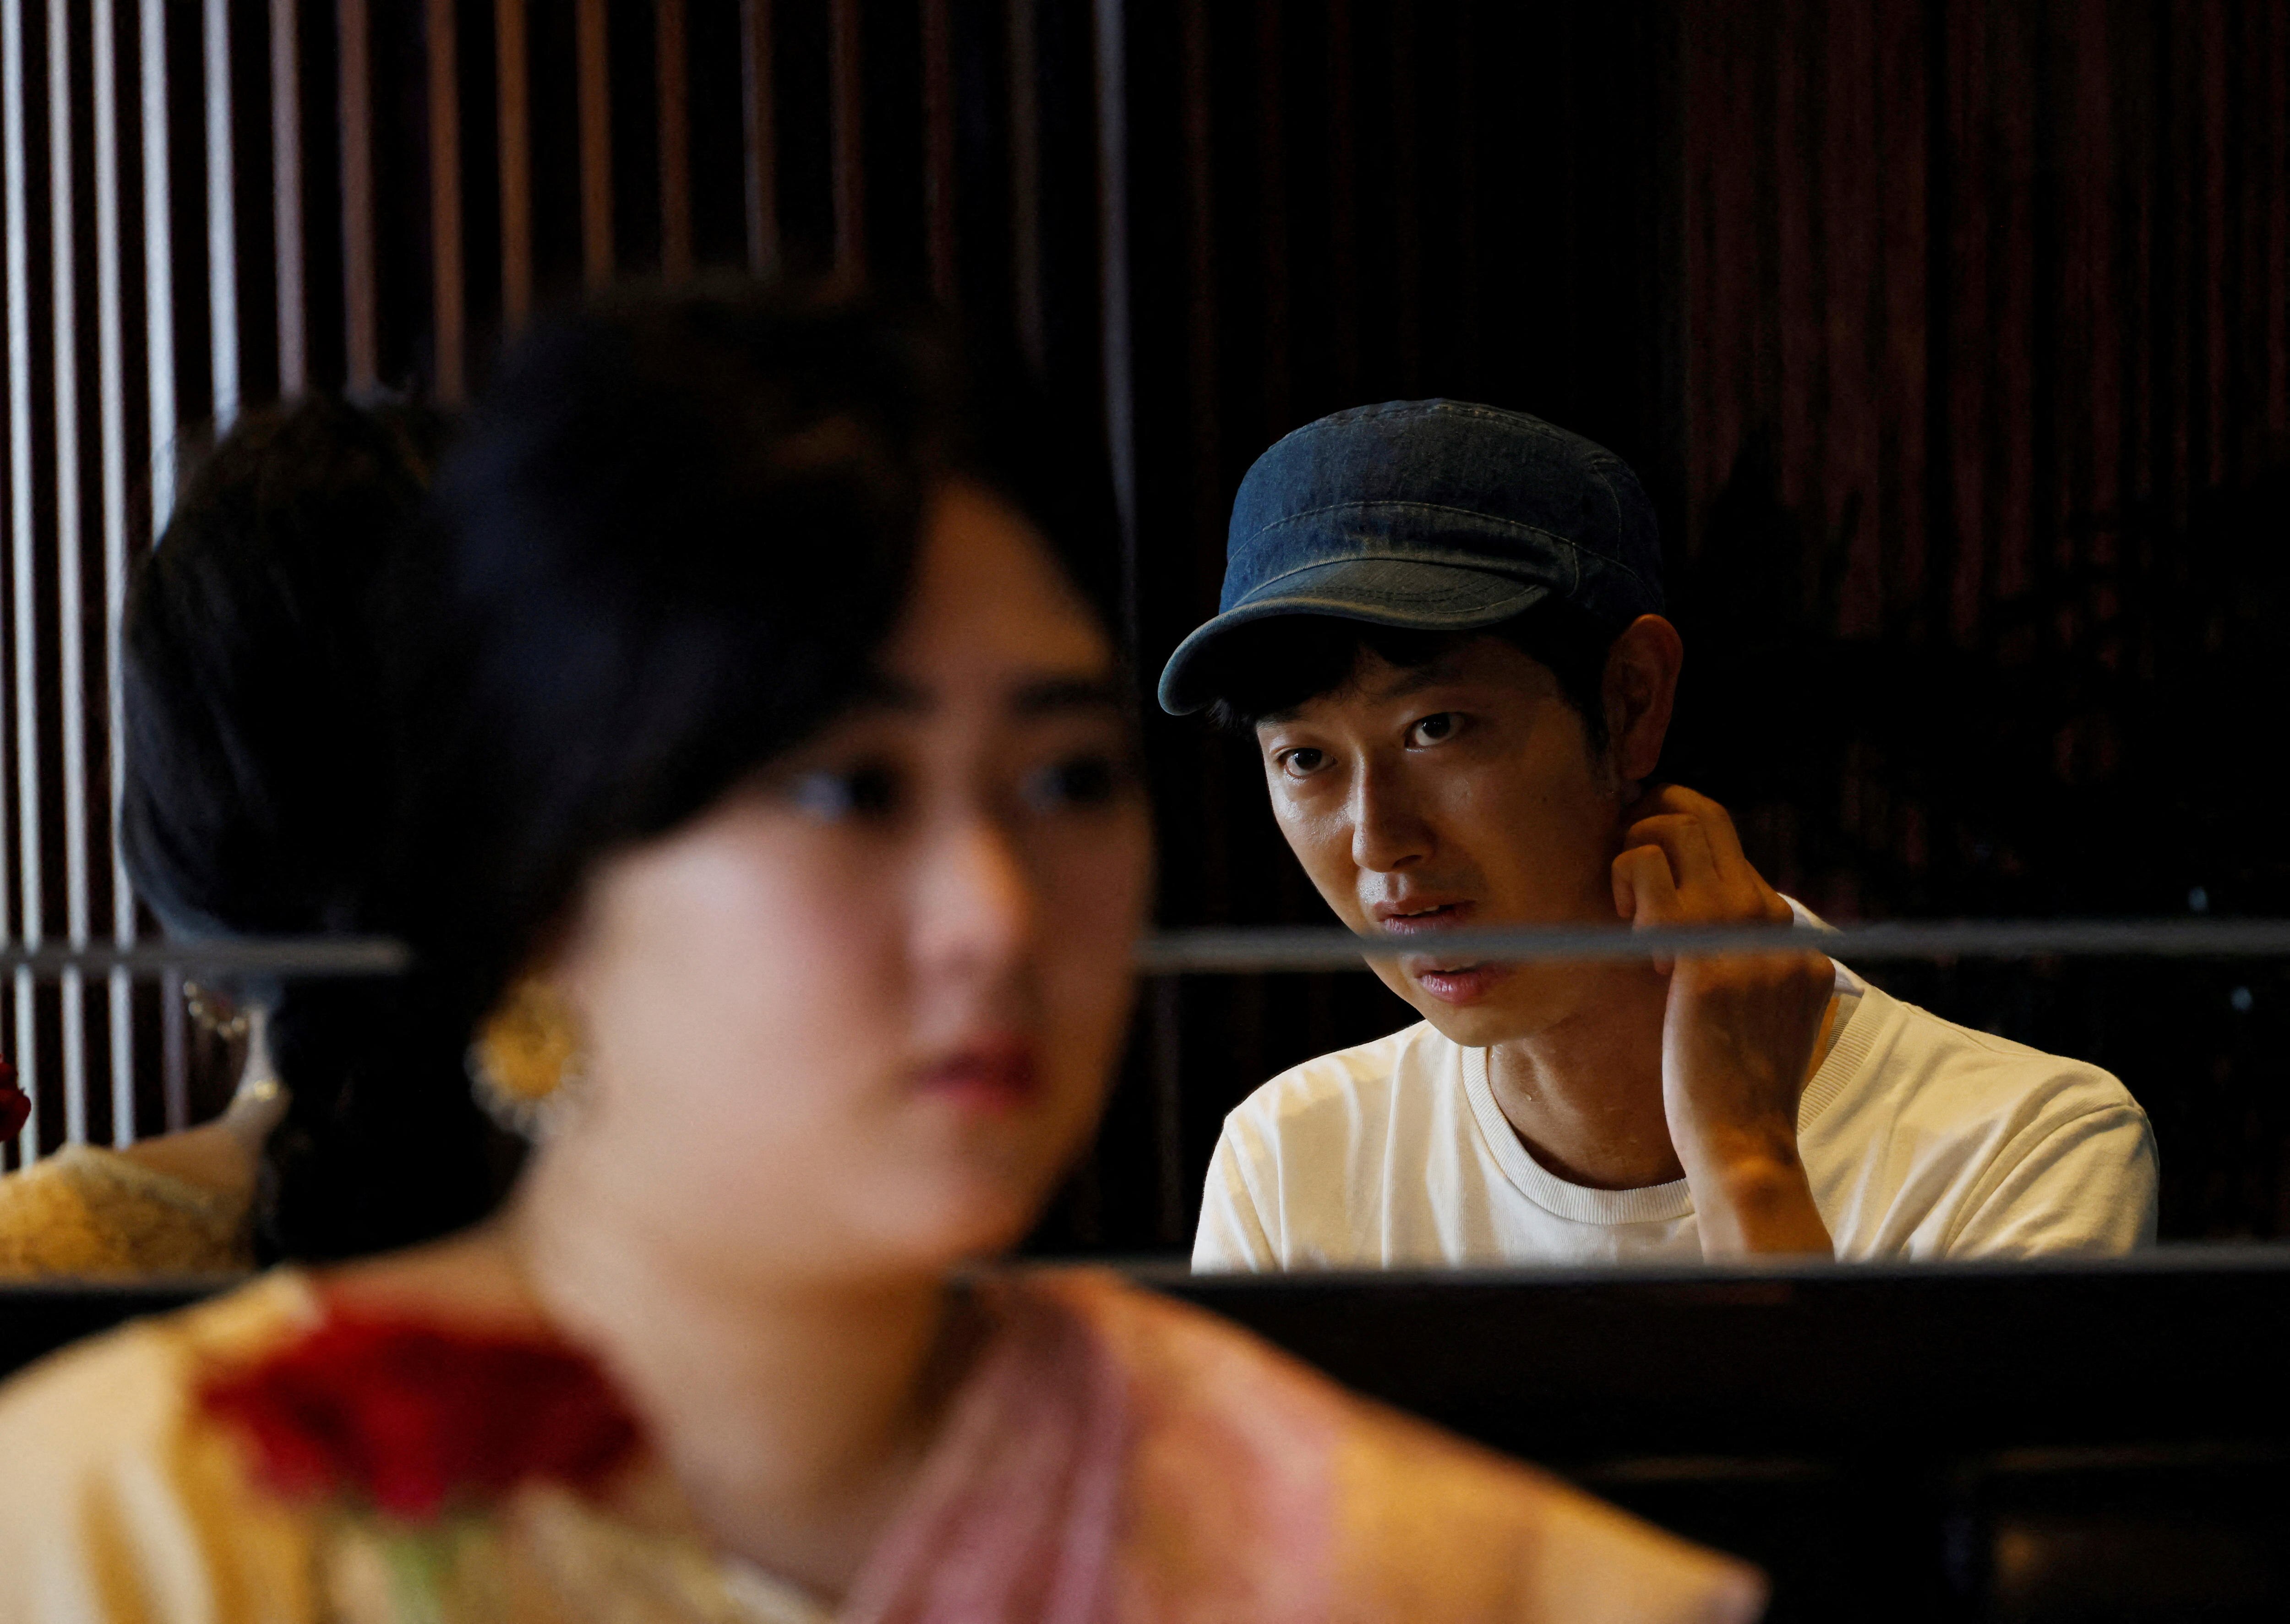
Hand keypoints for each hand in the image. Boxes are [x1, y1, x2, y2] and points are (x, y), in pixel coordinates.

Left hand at [1611, 785, 1835, 1255]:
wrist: (1745, 1148)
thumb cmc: (1730, 1090)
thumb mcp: (1752, 1014)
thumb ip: (1736, 961)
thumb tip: (1683, 918)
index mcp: (1796, 940)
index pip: (1732, 847)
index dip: (1675, 839)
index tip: (1639, 867)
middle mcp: (1779, 926)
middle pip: (1707, 818)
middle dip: (1648, 823)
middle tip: (1622, 874)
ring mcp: (1747, 939)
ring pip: (1676, 831)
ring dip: (1632, 856)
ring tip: (1626, 911)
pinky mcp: (1706, 961)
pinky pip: (1651, 875)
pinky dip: (1628, 886)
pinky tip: (1631, 932)